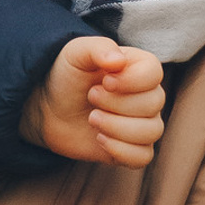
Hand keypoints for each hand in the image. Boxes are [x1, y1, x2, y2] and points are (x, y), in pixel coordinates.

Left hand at [24, 37, 164, 167]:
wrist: (50, 108)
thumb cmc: (67, 76)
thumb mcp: (76, 53)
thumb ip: (98, 48)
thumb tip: (119, 60)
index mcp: (138, 66)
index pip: (154, 73)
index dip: (132, 81)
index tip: (105, 81)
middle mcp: (147, 94)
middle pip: (153, 104)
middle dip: (116, 104)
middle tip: (91, 97)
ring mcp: (142, 122)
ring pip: (151, 131)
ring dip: (117, 127)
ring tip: (92, 119)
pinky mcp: (133, 148)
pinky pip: (143, 157)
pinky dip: (120, 150)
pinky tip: (99, 139)